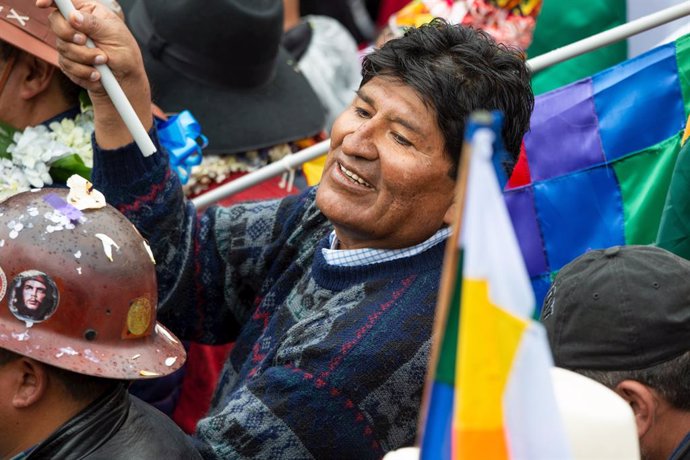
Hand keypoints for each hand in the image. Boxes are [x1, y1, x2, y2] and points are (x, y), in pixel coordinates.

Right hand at [36, 0, 151, 147]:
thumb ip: (93, 24)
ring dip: (84, 56)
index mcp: (88, 12)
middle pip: (55, 22)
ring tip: (103, 60)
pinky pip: (66, 65)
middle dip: (69, 34)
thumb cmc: (125, 54)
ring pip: (62, 46)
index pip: (64, 1)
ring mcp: (69, 44)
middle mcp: (76, 26)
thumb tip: (73, 16)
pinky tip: (97, 73)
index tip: (41, 4)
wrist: (125, 82)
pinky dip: (83, 70)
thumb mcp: (115, 34)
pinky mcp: (67, 62)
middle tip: (85, 41)